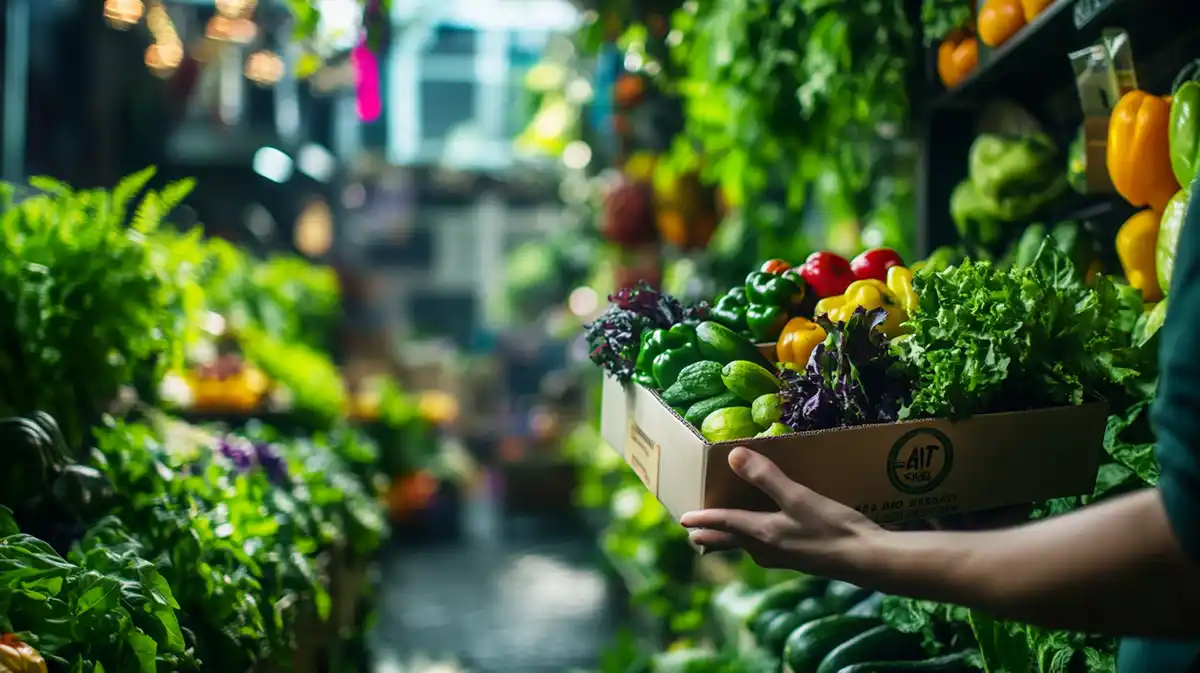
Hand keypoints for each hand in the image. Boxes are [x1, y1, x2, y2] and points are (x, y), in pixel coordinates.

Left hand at [680, 447, 880, 574]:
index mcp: (763, 534)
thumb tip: (733, 456)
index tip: (683, 520)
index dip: (704, 519)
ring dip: (732, 539)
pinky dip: (754, 540)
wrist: (867, 559)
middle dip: (712, 537)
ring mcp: (784, 558)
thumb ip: (766, 477)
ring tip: (723, 534)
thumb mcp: (798, 498)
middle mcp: (768, 550)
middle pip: (732, 542)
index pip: (725, 524)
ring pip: (748, 547)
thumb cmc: (832, 528)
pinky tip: (765, 536)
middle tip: (694, 535)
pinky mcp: (799, 559)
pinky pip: (765, 548)